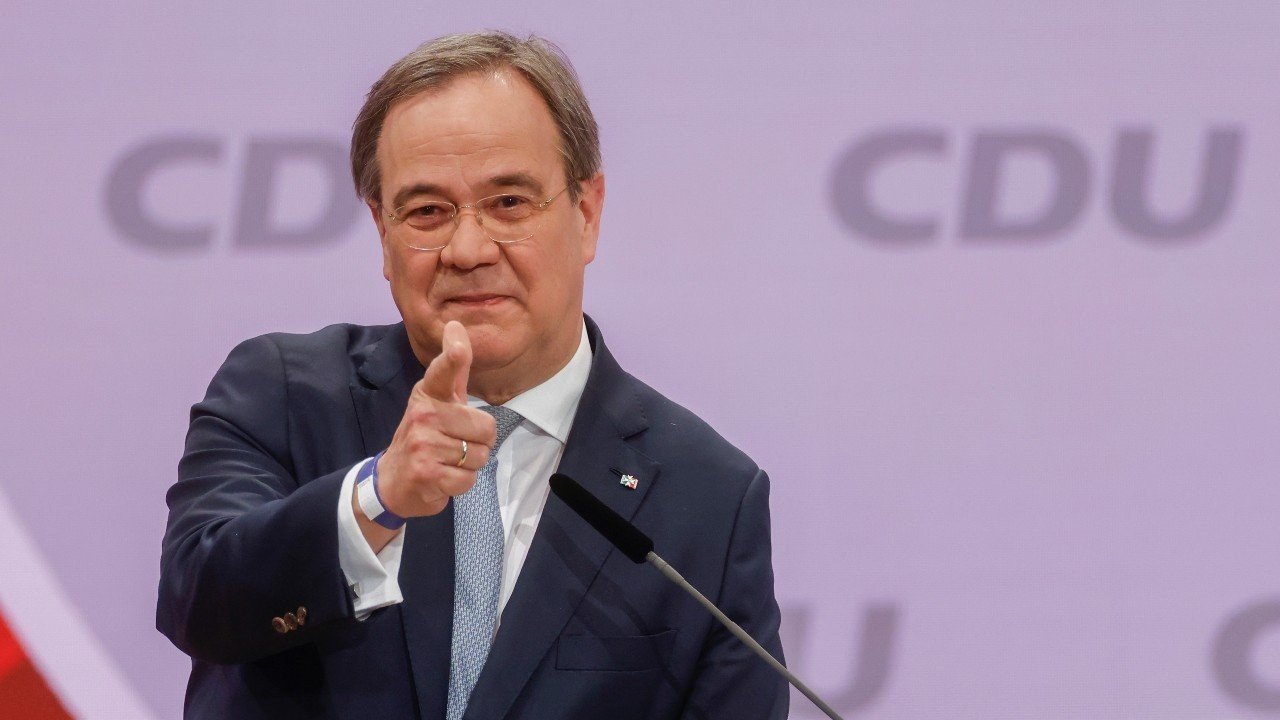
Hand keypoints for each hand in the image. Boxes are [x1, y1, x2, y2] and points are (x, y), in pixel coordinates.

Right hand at [369, 321, 497, 519]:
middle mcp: (424, 414)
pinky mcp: (426, 473)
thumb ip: (453, 369)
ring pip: (479, 456)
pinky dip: (462, 483)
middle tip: (455, 445)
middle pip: (486, 428)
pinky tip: (443, 477)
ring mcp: (423, 444)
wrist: (392, 480)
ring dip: (470, 464)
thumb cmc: (424, 435)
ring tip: (447, 461)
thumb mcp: (437, 401)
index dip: (453, 355)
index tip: (456, 338)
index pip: (443, 370)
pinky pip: (468, 479)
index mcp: (429, 394)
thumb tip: (457, 325)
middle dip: (479, 443)